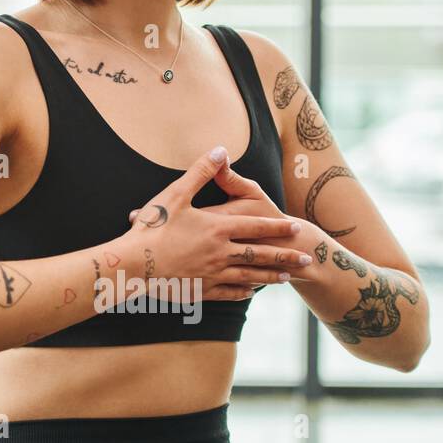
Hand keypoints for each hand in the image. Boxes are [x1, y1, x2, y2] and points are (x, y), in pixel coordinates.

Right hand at [123, 147, 314, 301]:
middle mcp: (220, 253)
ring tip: (287, 278)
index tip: (296, 226)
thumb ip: (200, 172)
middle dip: (286, 257)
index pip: (255, 227)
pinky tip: (250, 293)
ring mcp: (212, 274)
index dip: (277, 226)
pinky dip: (242, 292)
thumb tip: (220, 149)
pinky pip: (228, 292)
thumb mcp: (175, 194)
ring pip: (249, 276)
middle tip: (307, 260)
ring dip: (270, 276)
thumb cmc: (152, 228)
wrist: (135, 266)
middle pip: (260, 254)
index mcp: (217, 228)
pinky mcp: (200, 290)